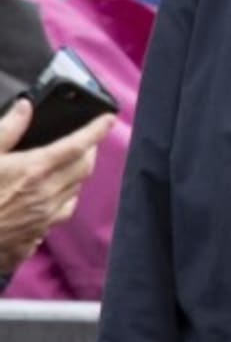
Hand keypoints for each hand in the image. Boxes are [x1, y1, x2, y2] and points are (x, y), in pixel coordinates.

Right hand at [0, 99, 106, 275]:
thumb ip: (6, 130)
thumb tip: (25, 108)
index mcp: (34, 170)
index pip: (76, 145)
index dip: (96, 130)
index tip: (108, 119)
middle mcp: (46, 194)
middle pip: (83, 168)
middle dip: (90, 151)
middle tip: (87, 141)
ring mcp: (43, 216)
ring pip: (75, 191)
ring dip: (77, 175)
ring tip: (71, 164)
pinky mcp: (36, 234)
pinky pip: (62, 212)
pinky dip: (65, 199)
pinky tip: (55, 195)